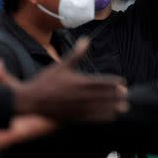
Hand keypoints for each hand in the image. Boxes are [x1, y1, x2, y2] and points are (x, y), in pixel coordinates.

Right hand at [10, 38, 128, 121]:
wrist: (31, 100)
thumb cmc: (45, 81)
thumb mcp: (61, 65)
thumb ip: (76, 54)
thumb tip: (86, 40)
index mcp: (79, 81)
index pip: (102, 82)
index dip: (114, 82)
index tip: (122, 82)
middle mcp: (81, 95)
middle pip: (104, 96)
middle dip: (116, 96)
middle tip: (126, 95)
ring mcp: (77, 107)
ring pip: (100, 108)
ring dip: (113, 108)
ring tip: (124, 108)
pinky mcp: (73, 116)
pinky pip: (91, 118)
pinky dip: (102, 117)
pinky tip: (110, 117)